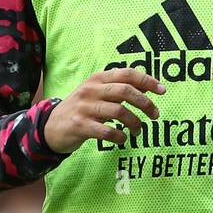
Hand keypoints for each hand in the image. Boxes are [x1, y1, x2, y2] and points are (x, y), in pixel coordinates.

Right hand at [43, 69, 166, 153]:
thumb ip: (119, 88)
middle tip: (155, 115)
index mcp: (98, 79)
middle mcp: (91, 90)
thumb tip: (148, 86)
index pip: (127, 73)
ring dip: (135, 123)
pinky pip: (106, 131)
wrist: (50, 127)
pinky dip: (119, 136)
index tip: (163, 91)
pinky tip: (122, 139)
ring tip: (138, 132)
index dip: (147, 81)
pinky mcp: (79, 125)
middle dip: (146, 104)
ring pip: (119, 111)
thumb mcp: (98, 93)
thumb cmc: (81, 109)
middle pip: (126, 91)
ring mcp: (84, 107)